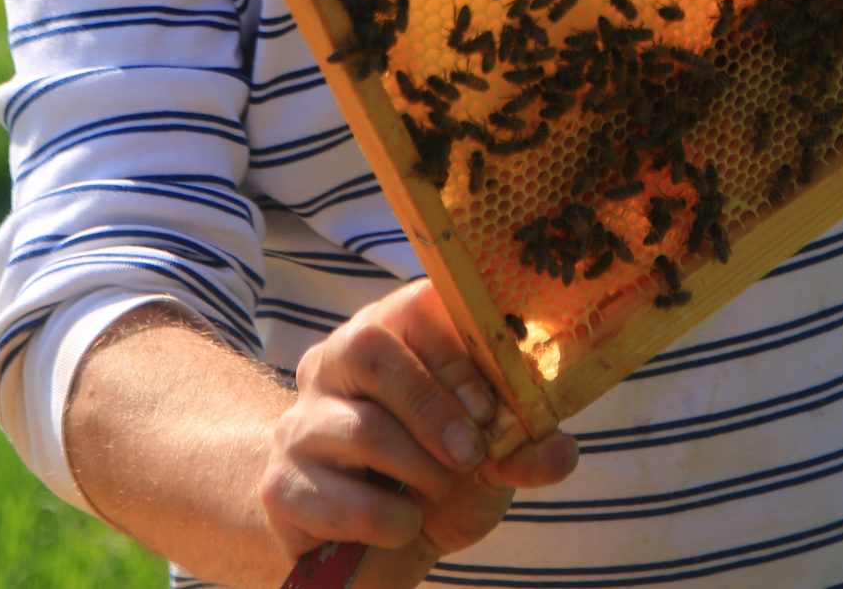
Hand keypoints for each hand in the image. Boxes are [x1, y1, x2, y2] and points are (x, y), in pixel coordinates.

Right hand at [259, 281, 576, 575]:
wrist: (354, 539)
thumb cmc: (429, 474)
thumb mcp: (486, 459)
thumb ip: (523, 447)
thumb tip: (562, 450)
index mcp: (388, 333)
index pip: (416, 303)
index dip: (457, 350)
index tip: (490, 405)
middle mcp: (334, 362)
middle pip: (370, 349)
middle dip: (433, 407)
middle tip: (472, 456)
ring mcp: (299, 421)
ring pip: (361, 429)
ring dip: (418, 472)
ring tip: (435, 492)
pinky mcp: (280, 484)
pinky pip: (339, 498)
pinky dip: (387, 520)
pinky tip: (402, 523)